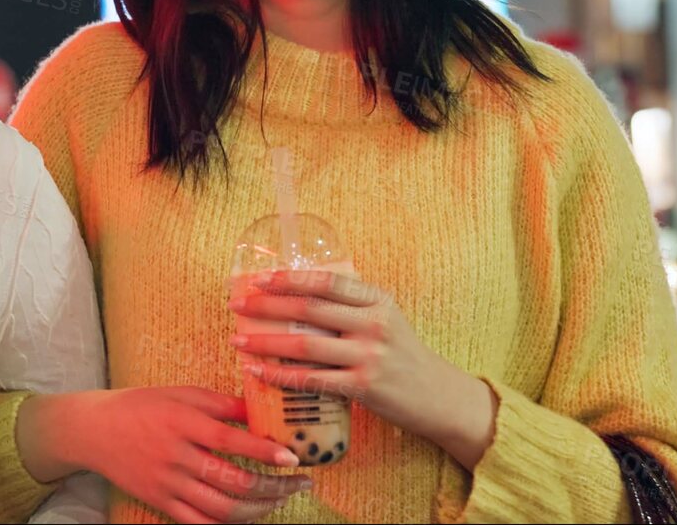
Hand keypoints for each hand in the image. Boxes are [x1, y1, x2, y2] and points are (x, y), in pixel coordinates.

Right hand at [24, 387, 312, 523]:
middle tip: (299, 483)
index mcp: (183, 422)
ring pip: (222, 508)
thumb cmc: (142, 405)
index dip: (266, 452)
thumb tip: (262, 410)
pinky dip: (229, 524)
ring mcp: (168, 483)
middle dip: (274, 486)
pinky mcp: (160, 501)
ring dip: (259, 509)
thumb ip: (221, 403)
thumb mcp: (180, 392)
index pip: (232, 441)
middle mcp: (177, 455)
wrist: (94, 430)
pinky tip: (250, 516)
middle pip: (234, 481)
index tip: (294, 458)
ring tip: (280, 499)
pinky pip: (200, 522)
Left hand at [229, 269, 496, 467]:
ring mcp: (369, 355)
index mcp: (378, 300)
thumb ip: (352, 306)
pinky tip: (259, 372)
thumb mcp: (387, 320)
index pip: (326, 281)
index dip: (288, 278)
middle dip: (267, 305)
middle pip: (309, 309)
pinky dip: (280, 375)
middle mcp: (374, 323)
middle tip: (237, 305)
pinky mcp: (364, 386)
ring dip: (265, 341)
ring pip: (305, 344)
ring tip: (238, 339)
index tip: (258, 279)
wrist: (439, 397)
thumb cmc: (403, 356)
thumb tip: (299, 294)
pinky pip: (311, 379)